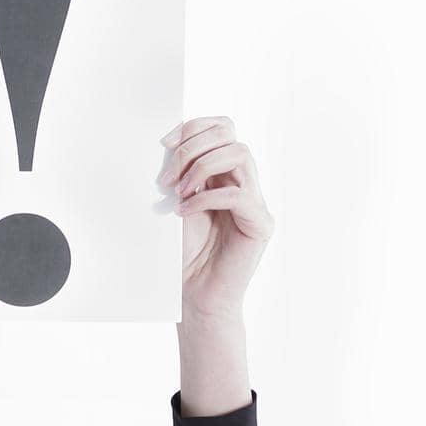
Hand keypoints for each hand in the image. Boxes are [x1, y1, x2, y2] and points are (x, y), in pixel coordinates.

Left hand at [158, 116, 274, 318]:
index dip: (193, 127)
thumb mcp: (175, 204)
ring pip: (239, 154)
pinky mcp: (261, 224)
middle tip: (166, 177)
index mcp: (224, 174)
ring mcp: (256, 202)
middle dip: (193, 146)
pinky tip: (184, 211)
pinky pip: (239, 195)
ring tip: (178, 191)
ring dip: (202, 166)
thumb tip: (167, 142)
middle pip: (230, 133)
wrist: (194, 297)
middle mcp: (244, 182)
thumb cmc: (182, 256)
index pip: (221, 128)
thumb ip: (179, 173)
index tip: (164, 144)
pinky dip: (207, 198)